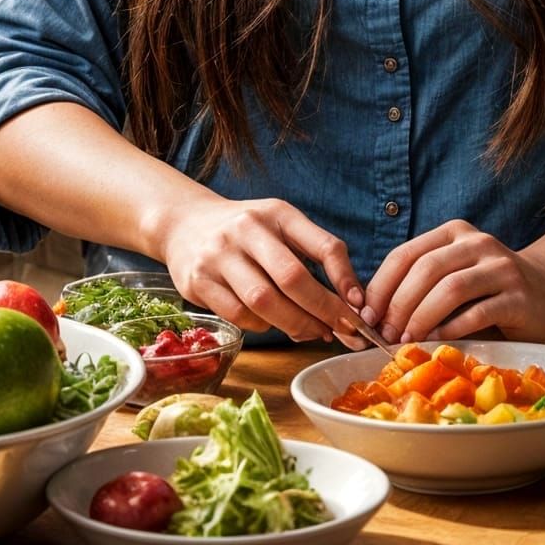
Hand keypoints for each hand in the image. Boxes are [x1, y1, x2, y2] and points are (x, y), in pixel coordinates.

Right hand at [159, 194, 366, 342]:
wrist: (185, 223)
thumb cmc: (247, 231)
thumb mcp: (281, 226)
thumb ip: (314, 254)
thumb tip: (351, 300)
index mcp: (278, 213)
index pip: (324, 245)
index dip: (346, 278)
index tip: (359, 306)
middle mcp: (247, 229)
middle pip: (293, 278)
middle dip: (322, 311)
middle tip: (340, 331)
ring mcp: (219, 255)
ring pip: (264, 301)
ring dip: (295, 324)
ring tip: (311, 332)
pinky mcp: (198, 281)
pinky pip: (239, 315)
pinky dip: (262, 325)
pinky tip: (271, 323)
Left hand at [360, 220, 544, 343]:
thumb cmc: (487, 287)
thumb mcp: (453, 273)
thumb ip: (421, 283)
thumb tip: (372, 312)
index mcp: (454, 233)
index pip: (406, 253)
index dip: (381, 285)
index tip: (366, 315)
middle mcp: (477, 243)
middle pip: (426, 269)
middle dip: (398, 304)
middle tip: (385, 334)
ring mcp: (501, 267)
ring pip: (451, 288)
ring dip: (421, 317)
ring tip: (406, 341)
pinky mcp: (518, 297)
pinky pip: (478, 312)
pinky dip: (452, 328)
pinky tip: (437, 342)